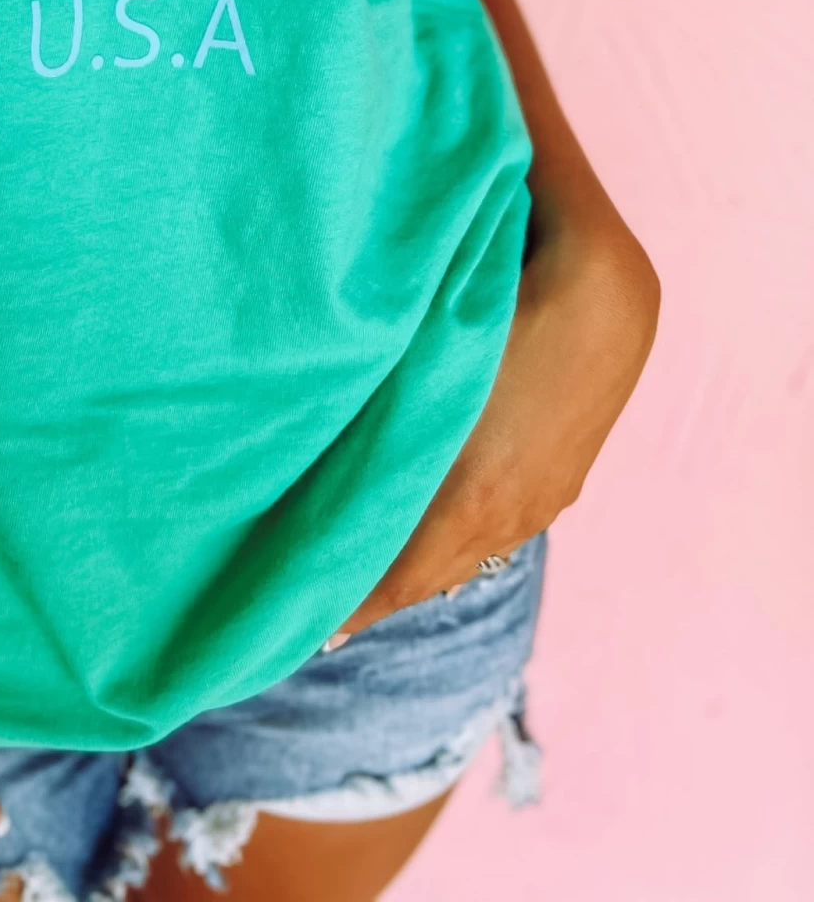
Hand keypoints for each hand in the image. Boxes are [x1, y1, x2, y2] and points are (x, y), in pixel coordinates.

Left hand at [337, 205, 658, 636]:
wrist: (613, 288)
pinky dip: (450, 547)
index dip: (353, 603)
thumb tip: (320, 416)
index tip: (301, 625)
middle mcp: (510, 510)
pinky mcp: (559, 480)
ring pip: (464, 558)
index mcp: (475, 492)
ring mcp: (542, 499)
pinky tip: (427, 541)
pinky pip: (494, 534)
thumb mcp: (435, 345)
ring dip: (413, 572)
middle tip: (312, 612)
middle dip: (374, 595)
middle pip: (429, 577)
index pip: (401, 575)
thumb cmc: (510, 298)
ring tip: (360, 587)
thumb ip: (383, 392)